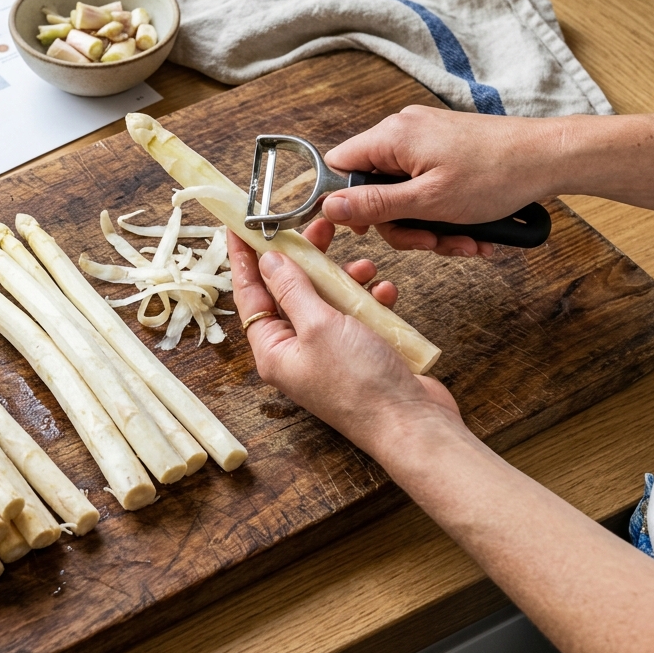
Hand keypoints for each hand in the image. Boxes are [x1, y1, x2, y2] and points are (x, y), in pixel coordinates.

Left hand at [227, 227, 462, 460]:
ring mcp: (329, 353)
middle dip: (307, 259)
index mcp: (274, 350)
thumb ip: (292, 289)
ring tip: (365, 266)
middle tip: (319, 228)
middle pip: (291, 292)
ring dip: (345, 279)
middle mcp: (297, 351)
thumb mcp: (319, 325)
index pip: (250, 295)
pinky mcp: (359, 352)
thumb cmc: (361, 385)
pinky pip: (357, 315)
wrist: (412, 424)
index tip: (241, 227)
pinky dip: (370, 300)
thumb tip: (269, 261)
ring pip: (328, 300)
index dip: (246, 259)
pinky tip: (384, 292)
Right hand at [321, 105, 554, 256]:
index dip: (346, 201)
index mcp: (392, 137)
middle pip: (375, 188)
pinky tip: (472, 232)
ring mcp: (427, 142)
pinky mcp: (447, 152)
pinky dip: (445, 213)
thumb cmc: (497, 174)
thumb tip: (330, 207)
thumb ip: (375, 205)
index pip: (340, 165)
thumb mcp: (429, 201)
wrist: (551, 156)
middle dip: (402, 225)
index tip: (367, 228)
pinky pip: (428, 188)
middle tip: (430, 242)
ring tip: (463, 241)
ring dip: (429, 226)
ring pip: (405, 195)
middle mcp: (405, 133)